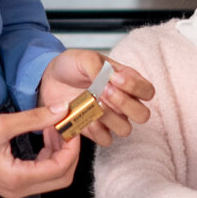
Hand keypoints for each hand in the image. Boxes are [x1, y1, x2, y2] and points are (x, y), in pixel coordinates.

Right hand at [0, 107, 80, 197]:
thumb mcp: (1, 124)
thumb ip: (34, 118)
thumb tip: (61, 110)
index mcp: (17, 179)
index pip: (61, 168)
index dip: (72, 146)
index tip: (71, 124)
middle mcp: (18, 190)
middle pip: (61, 178)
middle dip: (69, 152)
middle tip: (66, 127)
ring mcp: (14, 188)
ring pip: (52, 177)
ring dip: (58, 153)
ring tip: (52, 128)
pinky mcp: (10, 182)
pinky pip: (39, 175)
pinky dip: (46, 157)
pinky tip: (43, 137)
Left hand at [38, 49, 155, 146]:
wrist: (49, 78)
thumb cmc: (72, 66)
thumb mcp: (85, 58)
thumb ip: (101, 68)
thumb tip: (114, 81)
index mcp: (126, 81)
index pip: (148, 91)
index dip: (135, 87)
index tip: (114, 78)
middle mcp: (123, 102)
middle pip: (143, 115)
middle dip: (124, 104)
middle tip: (104, 92)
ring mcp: (110, 118)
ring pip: (125, 129)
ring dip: (108, 117)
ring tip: (92, 104)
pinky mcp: (95, 130)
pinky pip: (105, 139)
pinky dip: (95, 130)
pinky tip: (83, 116)